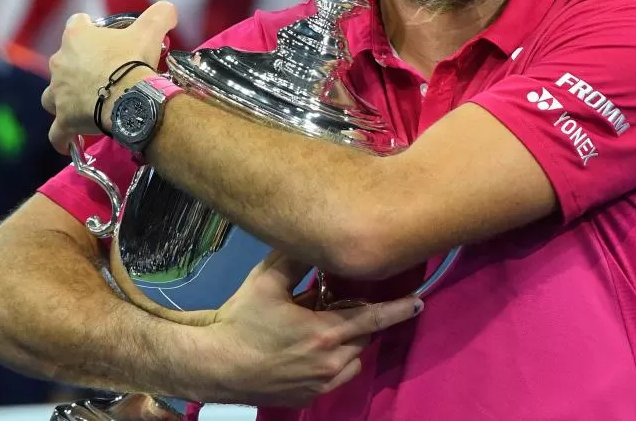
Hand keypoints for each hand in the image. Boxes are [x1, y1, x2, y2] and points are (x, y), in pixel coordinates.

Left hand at [41, 2, 176, 152]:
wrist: (129, 97)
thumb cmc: (134, 61)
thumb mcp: (151, 30)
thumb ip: (159, 14)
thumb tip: (169, 9)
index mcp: (76, 37)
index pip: (76, 24)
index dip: (89, 30)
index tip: (104, 39)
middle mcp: (59, 62)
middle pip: (63, 61)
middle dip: (79, 67)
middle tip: (106, 75)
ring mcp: (58, 93)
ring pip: (52, 95)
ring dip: (64, 99)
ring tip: (84, 104)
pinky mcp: (63, 119)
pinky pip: (57, 133)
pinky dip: (62, 137)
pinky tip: (69, 141)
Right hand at [182, 251, 422, 407]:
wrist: (216, 366)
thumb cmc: (242, 322)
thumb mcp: (267, 282)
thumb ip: (296, 259)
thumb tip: (316, 238)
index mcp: (325, 332)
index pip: (373, 318)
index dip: (398, 309)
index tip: (419, 300)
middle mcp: (330, 362)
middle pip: (364, 337)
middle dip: (362, 320)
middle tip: (343, 304)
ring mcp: (320, 384)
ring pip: (354, 359)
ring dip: (351, 343)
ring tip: (329, 327)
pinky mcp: (309, 398)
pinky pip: (338, 377)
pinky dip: (337, 362)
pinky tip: (316, 350)